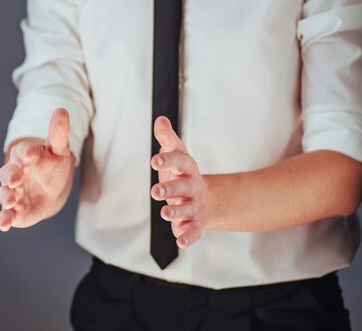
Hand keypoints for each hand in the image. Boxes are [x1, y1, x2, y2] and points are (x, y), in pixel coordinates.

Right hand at [0, 108, 74, 230]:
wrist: (50, 189)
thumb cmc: (52, 165)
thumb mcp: (58, 148)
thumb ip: (58, 131)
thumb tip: (62, 110)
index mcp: (25, 155)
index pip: (22, 150)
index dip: (25, 151)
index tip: (29, 152)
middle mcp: (15, 173)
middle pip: (7, 173)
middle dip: (10, 176)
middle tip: (15, 180)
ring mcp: (13, 192)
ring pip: (3, 193)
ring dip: (5, 197)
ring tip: (10, 201)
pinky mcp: (15, 210)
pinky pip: (6, 214)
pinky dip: (3, 219)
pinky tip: (4, 224)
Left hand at [150, 116, 219, 248]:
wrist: (207, 200)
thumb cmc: (183, 174)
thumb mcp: (177, 155)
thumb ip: (167, 138)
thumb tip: (160, 120)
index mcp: (187, 169)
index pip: (181, 161)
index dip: (169, 160)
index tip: (154, 161)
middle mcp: (192, 187)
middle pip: (183, 187)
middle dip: (170, 189)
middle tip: (155, 191)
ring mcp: (194, 206)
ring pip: (187, 210)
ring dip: (177, 212)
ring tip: (165, 213)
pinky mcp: (193, 224)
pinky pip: (193, 232)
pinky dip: (188, 237)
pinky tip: (180, 242)